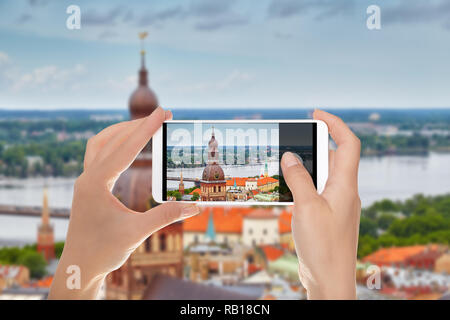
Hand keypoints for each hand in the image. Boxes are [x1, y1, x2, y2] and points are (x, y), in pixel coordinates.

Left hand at [48, 107, 198, 298]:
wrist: (79, 267)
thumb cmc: (103, 251)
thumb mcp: (137, 233)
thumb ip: (166, 215)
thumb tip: (194, 206)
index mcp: (95, 184)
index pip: (126, 149)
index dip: (147, 129)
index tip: (163, 112)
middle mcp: (87, 177)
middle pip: (111, 139)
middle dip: (137, 125)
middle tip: (162, 115)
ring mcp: (86, 181)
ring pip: (100, 143)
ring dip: (122, 131)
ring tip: (145, 125)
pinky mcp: (88, 187)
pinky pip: (99, 154)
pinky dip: (115, 144)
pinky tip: (128, 147)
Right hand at [281, 109, 360, 299]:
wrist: (330, 280)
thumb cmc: (323, 246)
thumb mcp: (307, 207)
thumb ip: (299, 178)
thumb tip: (291, 155)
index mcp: (345, 185)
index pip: (348, 144)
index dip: (335, 124)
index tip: (315, 113)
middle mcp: (344, 192)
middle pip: (331, 158)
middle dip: (311, 146)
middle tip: (288, 140)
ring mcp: (335, 205)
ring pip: (321, 176)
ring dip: (303, 168)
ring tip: (280, 164)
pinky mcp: (326, 217)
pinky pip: (314, 193)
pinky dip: (301, 186)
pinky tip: (284, 189)